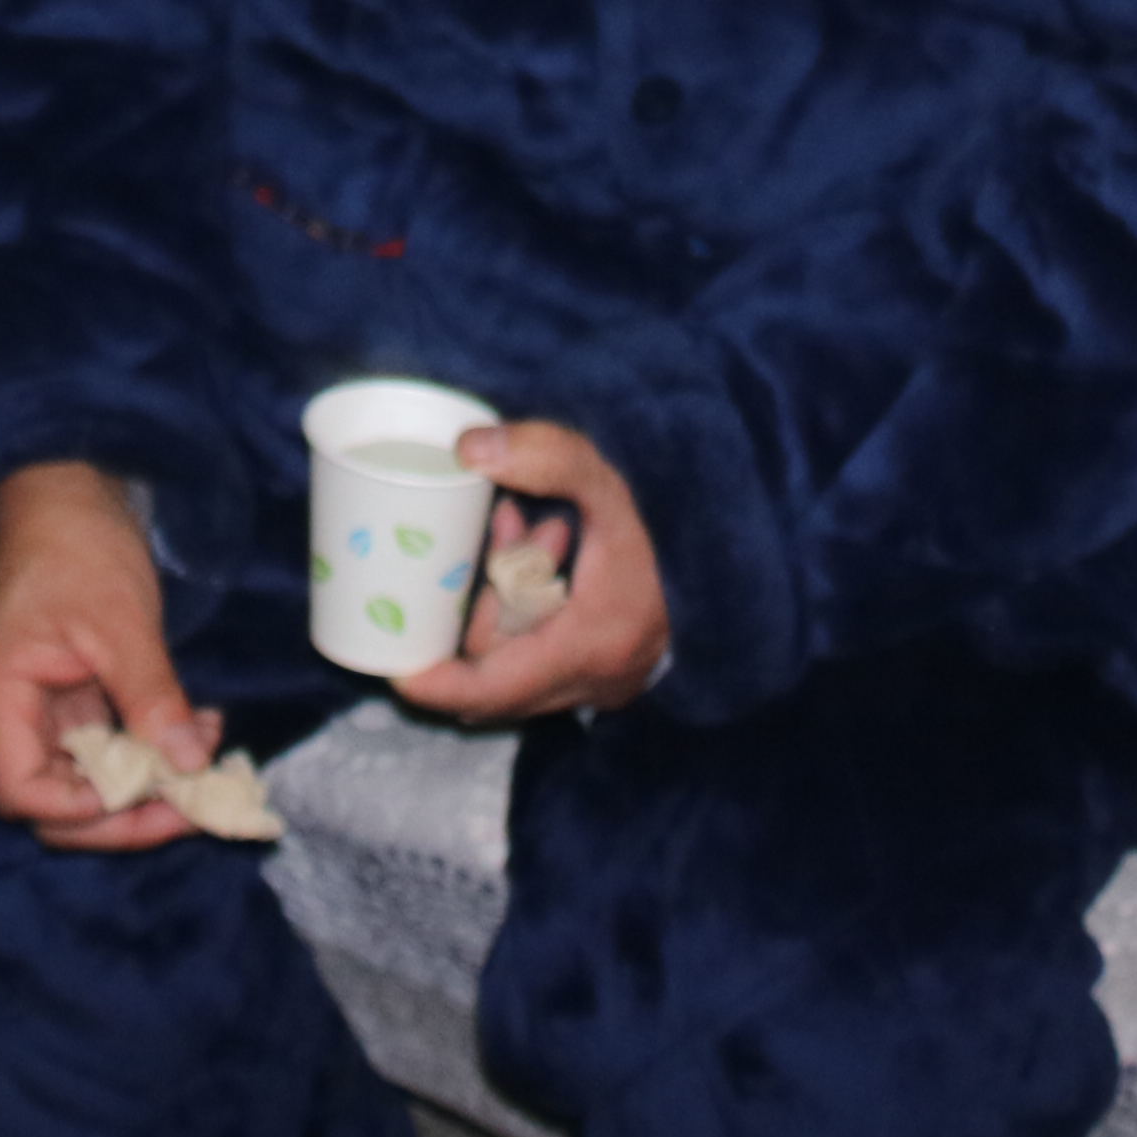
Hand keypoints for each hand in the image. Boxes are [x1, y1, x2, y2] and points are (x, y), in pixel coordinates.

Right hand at [0, 460, 219, 850]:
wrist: (62, 491)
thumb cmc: (75, 543)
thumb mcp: (121, 620)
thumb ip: (150, 696)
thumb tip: (190, 767)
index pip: (20, 789)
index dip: (81, 809)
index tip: (146, 794)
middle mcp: (5, 711)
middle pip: (53, 799)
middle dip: (125, 809)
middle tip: (194, 801)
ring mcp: (34, 705)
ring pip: (84, 776)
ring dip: (146, 778)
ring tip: (206, 754)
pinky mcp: (64, 696)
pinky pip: (103, 743)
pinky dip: (146, 744)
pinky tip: (194, 726)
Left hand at [396, 419, 672, 723]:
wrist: (744, 565)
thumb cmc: (681, 523)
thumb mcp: (615, 481)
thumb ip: (550, 458)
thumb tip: (468, 449)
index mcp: (590, 643)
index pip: (493, 688)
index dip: (435, 683)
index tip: (391, 667)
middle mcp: (596, 680)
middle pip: (498, 676)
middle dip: (478, 612)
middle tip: (498, 534)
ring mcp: (606, 684)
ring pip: (521, 665)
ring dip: (507, 603)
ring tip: (530, 526)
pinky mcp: (610, 672)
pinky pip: (547, 656)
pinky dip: (533, 610)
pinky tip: (551, 548)